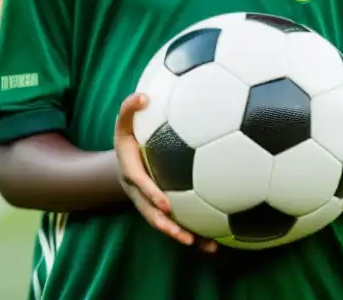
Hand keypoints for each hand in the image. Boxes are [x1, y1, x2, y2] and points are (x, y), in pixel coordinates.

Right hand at [114, 93, 216, 252]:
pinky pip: (180, 222)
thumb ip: (129, 107)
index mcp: (131, 174)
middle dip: (167, 227)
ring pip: (167, 225)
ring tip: (208, 247)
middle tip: (184, 236)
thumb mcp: (124, 122)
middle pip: (152, 215)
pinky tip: (219, 242)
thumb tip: (144, 96)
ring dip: (185, 236)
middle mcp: (140, 194)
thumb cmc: (130, 137)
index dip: (152, 196)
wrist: (126, 159)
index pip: (141, 186)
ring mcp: (152, 204)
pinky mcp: (165, 208)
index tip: (167, 203)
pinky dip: (197, 234)